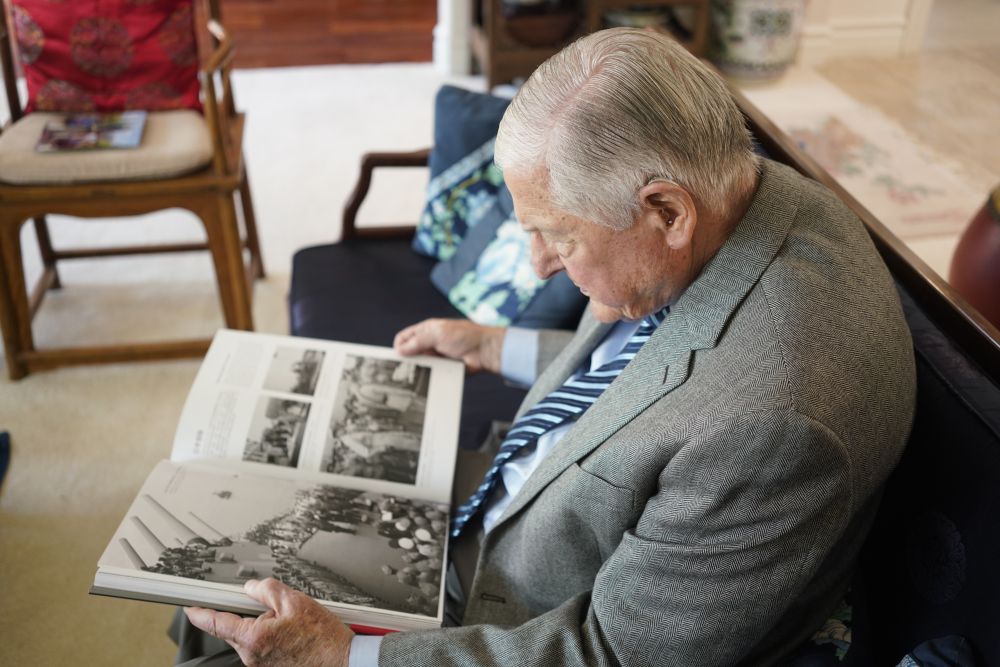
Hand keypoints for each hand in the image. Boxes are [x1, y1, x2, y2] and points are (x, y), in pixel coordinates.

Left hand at [184, 578, 353, 666]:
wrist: (341, 662)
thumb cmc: (323, 637)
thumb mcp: (295, 601)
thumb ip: (267, 590)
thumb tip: (252, 587)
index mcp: (253, 637)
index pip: (217, 622)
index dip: (200, 613)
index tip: (191, 607)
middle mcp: (252, 655)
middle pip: (236, 627)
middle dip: (249, 613)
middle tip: (275, 606)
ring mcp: (261, 664)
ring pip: (251, 636)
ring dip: (265, 624)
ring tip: (293, 622)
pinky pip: (263, 646)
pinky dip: (273, 635)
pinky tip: (295, 633)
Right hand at [393, 318, 504, 373]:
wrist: (484, 350)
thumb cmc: (464, 336)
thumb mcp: (437, 333)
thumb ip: (418, 341)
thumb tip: (400, 350)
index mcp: (426, 331)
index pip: (405, 338)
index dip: (399, 346)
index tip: (396, 357)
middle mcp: (429, 343)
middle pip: (410, 353)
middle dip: (406, 359)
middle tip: (401, 369)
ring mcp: (436, 357)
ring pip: (419, 365)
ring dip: (417, 369)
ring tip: (413, 375)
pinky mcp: (443, 369)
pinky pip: (431, 374)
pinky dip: (428, 376)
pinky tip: (426, 379)